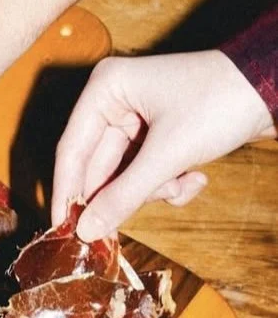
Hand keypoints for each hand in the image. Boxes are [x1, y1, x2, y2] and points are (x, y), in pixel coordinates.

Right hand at [51, 51, 275, 240]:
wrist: (276, 85)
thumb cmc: (222, 101)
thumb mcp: (168, 154)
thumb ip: (124, 195)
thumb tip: (85, 231)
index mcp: (106, 90)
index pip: (72, 150)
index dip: (67, 192)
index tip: (61, 228)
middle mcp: (116, 102)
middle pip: (100, 167)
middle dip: (126, 193)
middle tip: (117, 231)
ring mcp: (138, 118)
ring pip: (126, 174)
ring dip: (154, 189)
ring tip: (183, 184)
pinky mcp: (160, 133)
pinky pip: (148, 171)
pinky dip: (169, 182)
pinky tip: (195, 178)